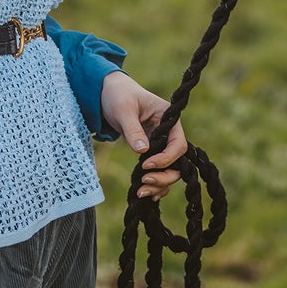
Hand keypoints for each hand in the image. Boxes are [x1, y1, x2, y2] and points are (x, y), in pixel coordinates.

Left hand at [99, 72, 187, 199]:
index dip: (165, 159)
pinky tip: (145, 193)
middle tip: (143, 182)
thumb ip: (133, 130)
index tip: (145, 165)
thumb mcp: (123, 110)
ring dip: (158, 184)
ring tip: (140, 192)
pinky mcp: (153, 152)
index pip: (178, 144)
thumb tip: (142, 151)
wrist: (108, 93)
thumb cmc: (118, 96)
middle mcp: (169, 133)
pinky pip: (160, 172)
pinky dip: (155, 185)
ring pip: (171, 170)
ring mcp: (162, 144)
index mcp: (169, 118)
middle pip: (178, 161)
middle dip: (163, 176)